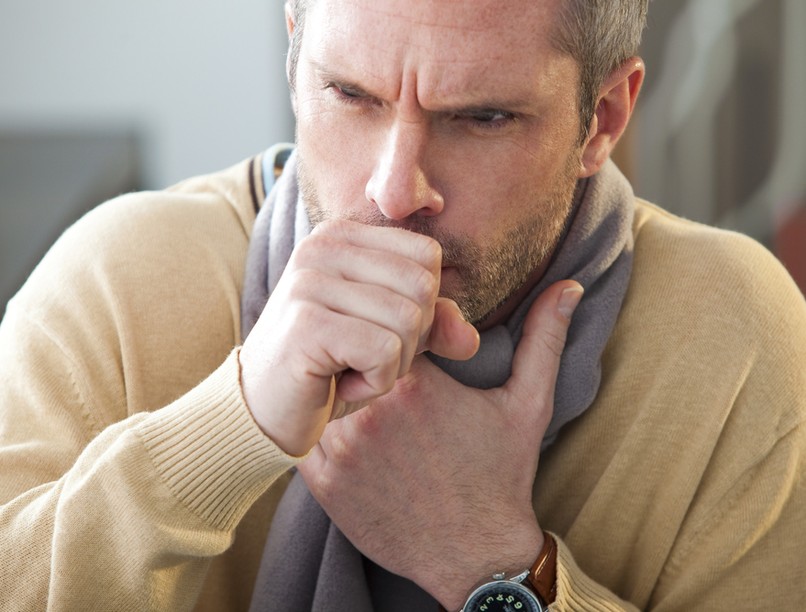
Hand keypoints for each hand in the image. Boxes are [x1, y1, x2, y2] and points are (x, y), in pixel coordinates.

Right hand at [239, 219, 479, 455]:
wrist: (261, 413)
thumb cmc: (328, 369)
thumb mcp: (390, 340)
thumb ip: (434, 326)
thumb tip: (471, 339)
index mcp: (342, 236)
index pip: (427, 257)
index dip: (422, 307)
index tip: (375, 332)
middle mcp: (322, 246)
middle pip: (423, 287)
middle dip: (410, 340)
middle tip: (363, 358)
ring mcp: (309, 281)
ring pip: (408, 321)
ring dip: (390, 366)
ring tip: (347, 370)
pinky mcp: (306, 323)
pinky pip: (385, 352)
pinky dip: (373, 383)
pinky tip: (337, 384)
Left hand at [299, 280, 581, 609]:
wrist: (475, 554)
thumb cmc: (501, 475)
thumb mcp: (529, 402)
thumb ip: (544, 338)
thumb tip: (569, 286)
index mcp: (416, 382)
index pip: (385, 324)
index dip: (397, 331)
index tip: (414, 350)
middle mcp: (371, 411)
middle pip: (349, 353)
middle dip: (364, 356)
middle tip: (383, 371)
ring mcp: (342, 448)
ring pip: (321, 389)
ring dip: (337, 387)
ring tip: (362, 398)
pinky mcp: (322, 481)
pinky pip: (305, 432)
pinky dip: (319, 425)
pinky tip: (349, 433)